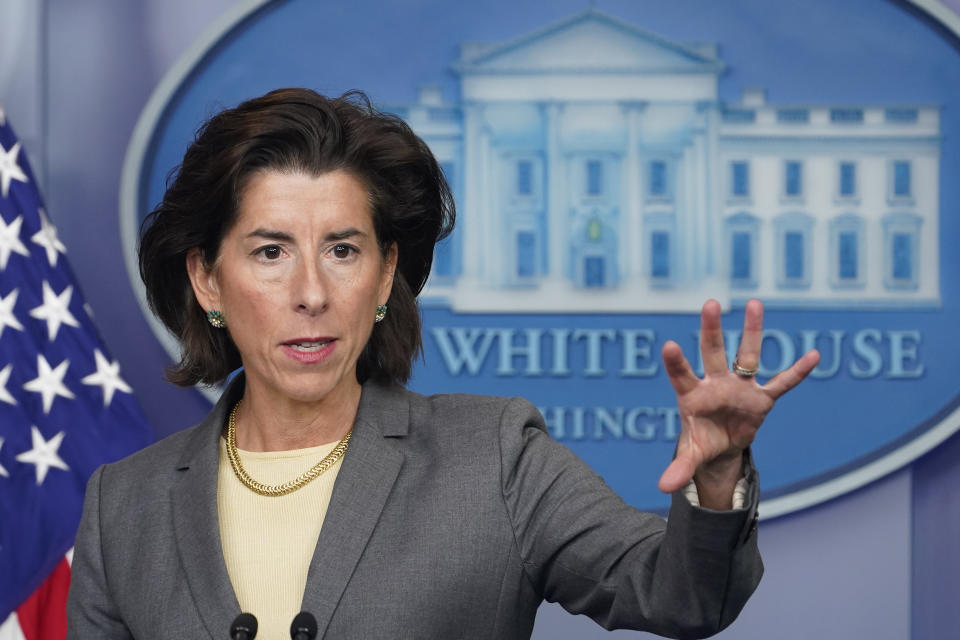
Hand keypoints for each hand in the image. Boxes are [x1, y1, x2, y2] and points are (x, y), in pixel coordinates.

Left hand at [657, 299, 819, 500]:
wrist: (722, 444)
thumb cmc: (701, 442)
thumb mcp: (691, 455)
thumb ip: (679, 468)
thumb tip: (662, 488)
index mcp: (693, 396)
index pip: (682, 375)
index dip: (676, 362)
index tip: (669, 345)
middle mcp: (716, 384)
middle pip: (712, 352)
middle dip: (711, 329)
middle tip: (711, 303)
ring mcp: (740, 387)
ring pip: (747, 354)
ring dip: (752, 331)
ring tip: (754, 302)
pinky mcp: (762, 398)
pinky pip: (783, 383)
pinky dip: (797, 372)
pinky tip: (814, 355)